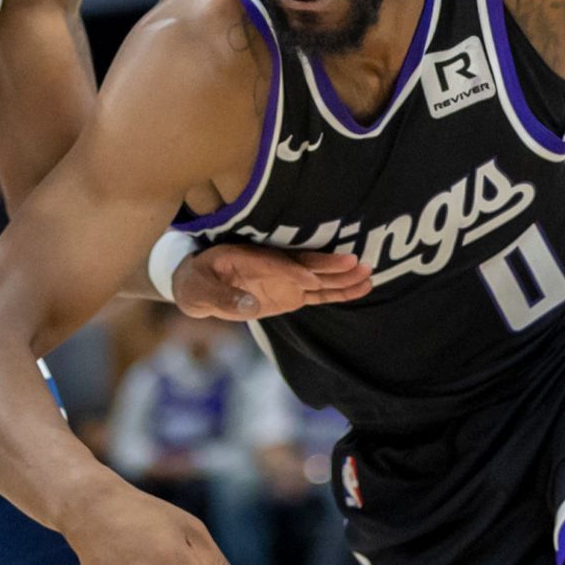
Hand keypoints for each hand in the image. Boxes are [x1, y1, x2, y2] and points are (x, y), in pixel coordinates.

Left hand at [174, 242, 373, 319]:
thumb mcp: (198, 288)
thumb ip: (221, 295)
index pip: (278, 265)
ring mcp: (286, 280)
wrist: (197, 282)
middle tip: (357, 264)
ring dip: (343, 277)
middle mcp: (274, 267)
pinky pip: (319, 292)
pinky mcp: (292, 293)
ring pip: (319, 279)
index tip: (312, 278)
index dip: (295, 271)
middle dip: (330, 266)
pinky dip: (339, 291)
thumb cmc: (196, 280)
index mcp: (252, 260)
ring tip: (368, 274)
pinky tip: (362, 287)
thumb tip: (247, 305)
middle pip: (307, 266)